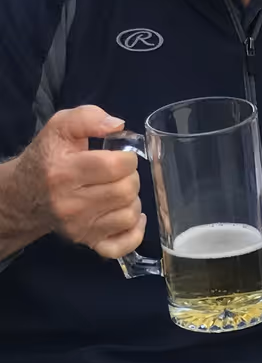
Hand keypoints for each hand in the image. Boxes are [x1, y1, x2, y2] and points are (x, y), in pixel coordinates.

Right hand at [14, 106, 144, 258]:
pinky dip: (134, 230)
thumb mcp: (59, 127)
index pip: (116, 166)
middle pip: (127, 190)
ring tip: (118, 191)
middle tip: (118, 174)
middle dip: (130, 177)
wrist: (24, 195)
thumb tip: (117, 125)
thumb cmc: (47, 158)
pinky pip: (124, 245)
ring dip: (132, 200)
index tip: (119, 156)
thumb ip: (87, 117)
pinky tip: (128, 214)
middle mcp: (70, 204)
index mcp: (63, 172)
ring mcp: (79, 227)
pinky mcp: (87, 242)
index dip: (127, 157)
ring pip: (129, 214)